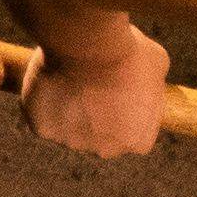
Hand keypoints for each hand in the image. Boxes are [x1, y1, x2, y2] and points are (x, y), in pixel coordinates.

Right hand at [21, 25, 170, 156]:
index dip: (122, 109)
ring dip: (67, 109)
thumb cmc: (128, 53)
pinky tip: (50, 82)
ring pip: (67, 127)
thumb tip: (144, 84)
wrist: (89, 46)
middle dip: (95, 114)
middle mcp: (107, 150)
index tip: (115, 89)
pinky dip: (42, 102)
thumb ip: (150, 88)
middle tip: (90, 84)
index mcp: (139, 142)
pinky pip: (40, 117)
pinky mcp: (41, 129)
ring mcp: (72, 142)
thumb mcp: (156, 67)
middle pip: (98, 135)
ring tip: (70, 80)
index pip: (131, 133)